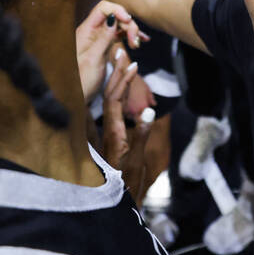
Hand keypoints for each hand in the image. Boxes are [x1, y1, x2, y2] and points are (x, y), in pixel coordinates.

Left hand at [76, 1, 146, 102]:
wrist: (76, 99)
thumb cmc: (82, 81)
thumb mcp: (94, 59)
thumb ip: (104, 38)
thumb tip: (114, 18)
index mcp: (85, 31)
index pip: (102, 9)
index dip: (118, 10)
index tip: (129, 21)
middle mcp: (91, 32)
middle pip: (114, 16)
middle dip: (128, 24)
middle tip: (135, 41)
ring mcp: (98, 39)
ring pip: (118, 25)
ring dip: (130, 31)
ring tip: (138, 43)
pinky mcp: (104, 47)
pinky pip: (118, 35)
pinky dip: (129, 37)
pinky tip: (140, 41)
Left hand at [101, 47, 153, 197]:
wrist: (112, 202)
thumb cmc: (127, 183)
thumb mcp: (137, 160)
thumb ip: (141, 135)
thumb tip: (148, 110)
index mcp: (112, 131)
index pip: (114, 98)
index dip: (122, 79)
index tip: (131, 62)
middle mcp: (105, 129)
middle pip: (108, 94)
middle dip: (115, 72)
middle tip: (121, 52)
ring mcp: (105, 133)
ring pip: (106, 100)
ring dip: (114, 80)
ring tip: (120, 64)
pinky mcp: (106, 137)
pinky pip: (108, 109)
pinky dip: (114, 94)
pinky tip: (116, 90)